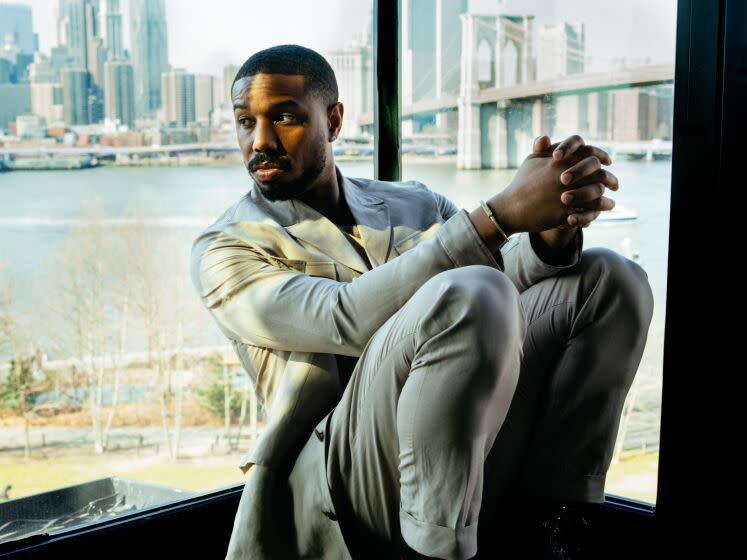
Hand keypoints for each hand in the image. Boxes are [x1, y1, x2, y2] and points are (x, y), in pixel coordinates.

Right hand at [489, 134, 615, 233]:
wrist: (510, 208)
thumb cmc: (521, 183)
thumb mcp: (530, 161)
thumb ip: (542, 148)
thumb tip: (548, 137)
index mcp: (560, 162)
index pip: (589, 153)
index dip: (602, 156)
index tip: (608, 162)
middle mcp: (565, 177)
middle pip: (598, 174)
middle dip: (610, 180)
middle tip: (615, 185)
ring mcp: (565, 195)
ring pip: (596, 195)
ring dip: (606, 200)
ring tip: (611, 203)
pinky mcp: (563, 214)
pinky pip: (586, 213)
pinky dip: (594, 215)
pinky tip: (598, 215)